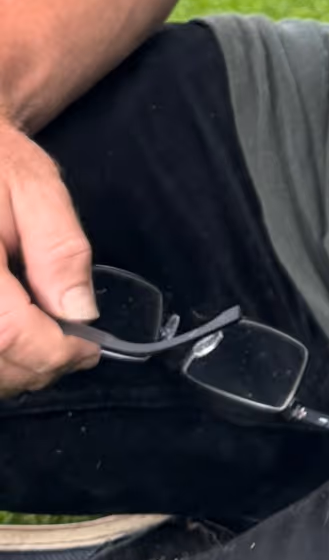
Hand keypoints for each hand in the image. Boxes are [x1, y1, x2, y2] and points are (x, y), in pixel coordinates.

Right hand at [0, 121, 98, 394]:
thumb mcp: (37, 190)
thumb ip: (58, 251)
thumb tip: (80, 313)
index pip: (9, 334)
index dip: (54, 353)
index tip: (89, 350)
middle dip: (38, 367)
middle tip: (75, 349)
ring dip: (16, 369)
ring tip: (49, 344)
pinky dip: (1, 357)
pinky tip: (20, 337)